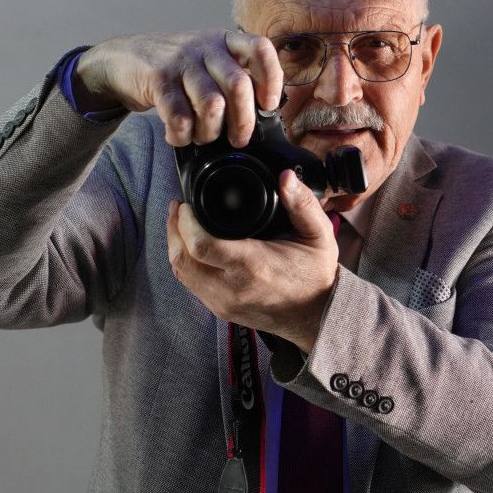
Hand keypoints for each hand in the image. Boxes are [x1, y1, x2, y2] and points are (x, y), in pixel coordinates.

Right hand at [72, 29, 282, 146]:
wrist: (123, 58)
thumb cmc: (175, 67)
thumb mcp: (208, 60)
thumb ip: (232, 78)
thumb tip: (261, 114)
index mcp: (224, 41)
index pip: (260, 48)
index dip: (271, 78)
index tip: (268, 105)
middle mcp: (205, 47)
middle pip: (238, 85)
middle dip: (243, 121)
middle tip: (239, 139)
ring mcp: (181, 62)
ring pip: (211, 105)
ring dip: (210, 132)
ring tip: (202, 136)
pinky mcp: (158, 79)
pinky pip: (179, 117)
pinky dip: (182, 136)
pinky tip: (178, 136)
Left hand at [167, 169, 339, 352]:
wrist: (316, 316)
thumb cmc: (315, 275)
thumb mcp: (319, 234)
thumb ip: (302, 203)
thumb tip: (286, 176)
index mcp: (253, 266)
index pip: (201, 245)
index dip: (185, 222)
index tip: (187, 204)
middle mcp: (232, 288)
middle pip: (182, 259)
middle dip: (174, 229)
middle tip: (179, 208)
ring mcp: (223, 302)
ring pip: (181, 273)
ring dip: (175, 246)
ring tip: (181, 222)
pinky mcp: (219, 309)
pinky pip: (190, 284)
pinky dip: (185, 262)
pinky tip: (191, 245)